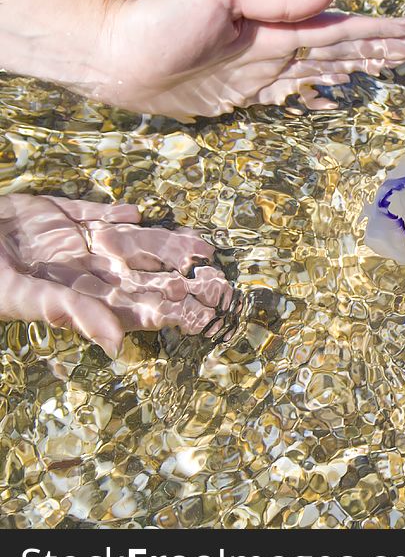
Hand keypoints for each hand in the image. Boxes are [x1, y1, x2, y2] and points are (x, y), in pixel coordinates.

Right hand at [0, 194, 232, 356]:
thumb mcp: (29, 298)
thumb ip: (76, 315)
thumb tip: (118, 345)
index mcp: (85, 296)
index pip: (140, 305)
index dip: (174, 308)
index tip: (209, 312)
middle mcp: (87, 271)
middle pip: (146, 276)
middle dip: (183, 280)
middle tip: (224, 285)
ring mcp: (75, 242)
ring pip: (132, 243)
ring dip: (165, 244)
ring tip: (201, 246)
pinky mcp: (58, 215)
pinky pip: (95, 213)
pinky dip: (115, 213)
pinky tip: (137, 212)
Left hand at [92, 0, 404, 119]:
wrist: (117, 55)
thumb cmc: (162, 20)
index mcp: (277, 25)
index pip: (342, 29)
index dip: (381, 32)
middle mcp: (276, 48)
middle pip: (342, 49)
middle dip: (381, 48)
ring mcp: (261, 73)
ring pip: (324, 70)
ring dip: (358, 68)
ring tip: (389, 66)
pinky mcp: (242, 96)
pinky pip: (292, 97)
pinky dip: (318, 97)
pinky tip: (333, 98)